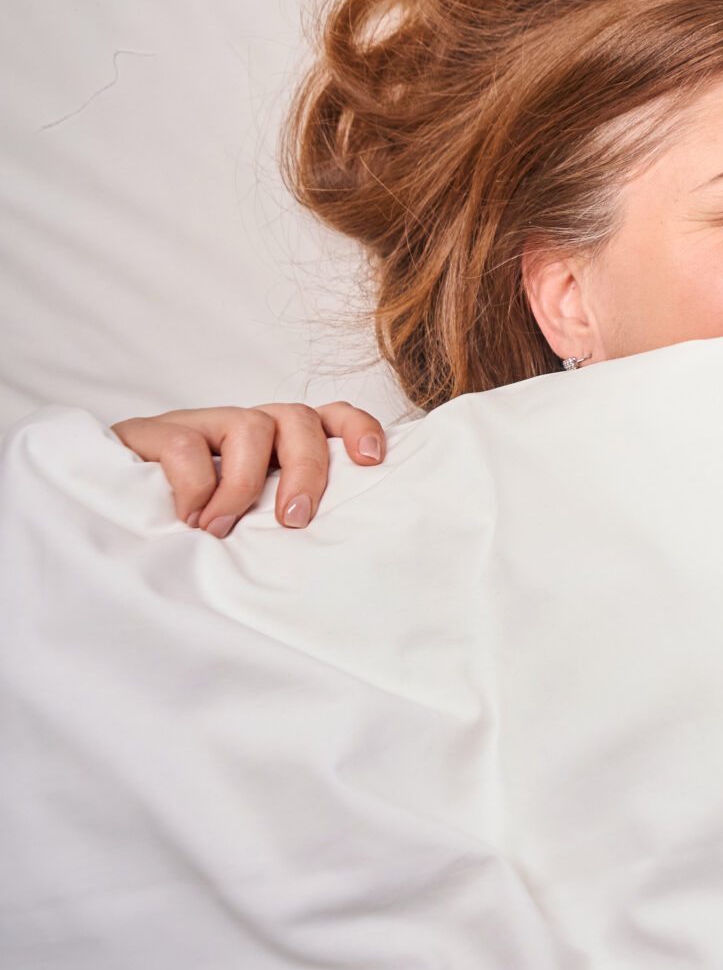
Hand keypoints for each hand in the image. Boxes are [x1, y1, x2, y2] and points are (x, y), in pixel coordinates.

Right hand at [110, 403, 386, 536]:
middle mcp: (245, 426)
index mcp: (276, 444)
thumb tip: (334, 552)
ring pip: (250, 426)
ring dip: (245, 484)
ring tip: (221, 529)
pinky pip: (187, 445)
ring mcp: (200, 424)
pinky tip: (186, 520)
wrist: (102, 506)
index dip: (356, 430)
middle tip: (295, 519)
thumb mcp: (249, 520)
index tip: (372, 461)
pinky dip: (195, 487)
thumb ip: (280, 517)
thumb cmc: (190, 524)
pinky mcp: (153, 433)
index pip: (329, 417)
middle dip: (307, 470)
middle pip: (298, 420)